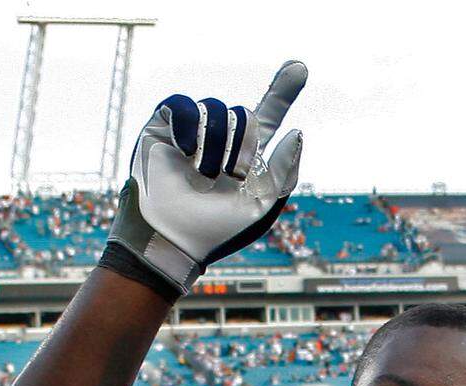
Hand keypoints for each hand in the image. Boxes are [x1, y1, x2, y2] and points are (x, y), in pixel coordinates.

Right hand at [108, 62, 306, 294]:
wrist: (174, 238)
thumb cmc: (217, 231)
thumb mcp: (262, 205)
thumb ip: (285, 172)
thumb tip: (296, 131)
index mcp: (246, 157)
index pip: (267, 116)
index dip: (283, 91)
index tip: (300, 67)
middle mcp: (221, 141)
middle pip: (245, 114)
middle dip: (245, 145)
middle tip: (233, 176)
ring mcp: (193, 132)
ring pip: (217, 109)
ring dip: (217, 145)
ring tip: (204, 176)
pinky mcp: (165, 127)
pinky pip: (183, 104)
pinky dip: (189, 125)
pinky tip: (187, 151)